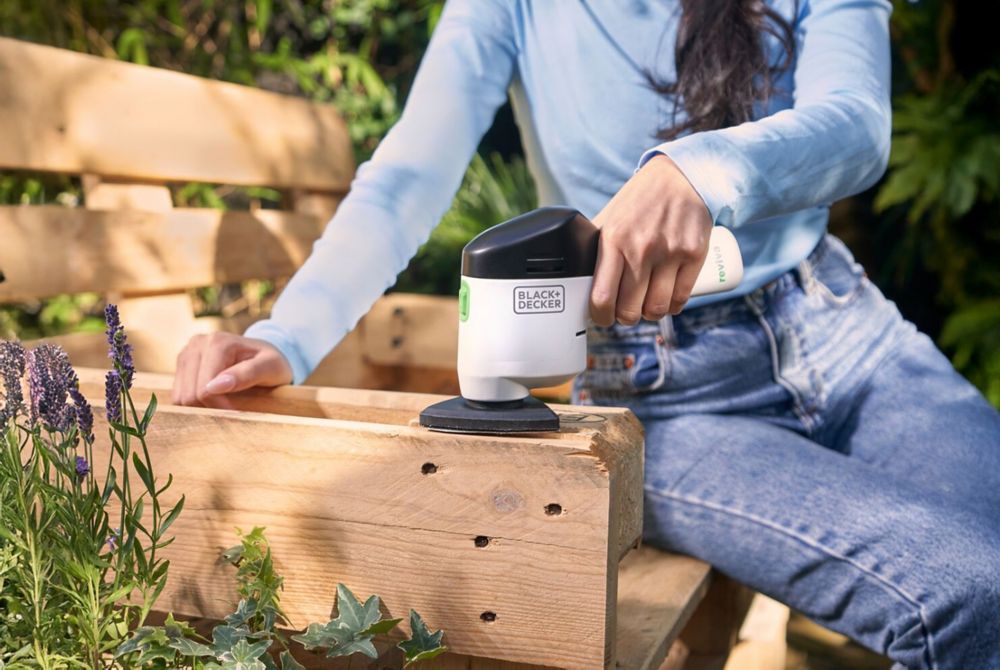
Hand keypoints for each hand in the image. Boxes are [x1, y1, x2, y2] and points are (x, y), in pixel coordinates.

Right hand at [172, 333, 292, 406]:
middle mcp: (197, 343)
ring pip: (180, 397)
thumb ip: (246, 375)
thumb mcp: (270, 368)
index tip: (238, 413)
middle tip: (232, 410)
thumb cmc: (272, 363)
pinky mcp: (182, 364)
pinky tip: (213, 399)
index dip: (220, 408)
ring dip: (201, 407)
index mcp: (217, 342)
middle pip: (189, 394)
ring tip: (224, 403)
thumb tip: (213, 387)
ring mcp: (186, 352)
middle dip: (209, 408)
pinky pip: (178, 395)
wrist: (265, 355)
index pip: (204, 390)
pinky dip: (194, 403)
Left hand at [590, 154, 712, 325]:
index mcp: (613, 240)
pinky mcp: (694, 255)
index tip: (602, 316)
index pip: (602, 297)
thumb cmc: (641, 199)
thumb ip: (594, 244)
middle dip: (625, 317)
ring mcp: (669, 253)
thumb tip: (578, 275)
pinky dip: (672, 307)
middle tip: (626, 312)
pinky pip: (681, 299)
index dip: (600, 316)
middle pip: (630, 310)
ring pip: (656, 309)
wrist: (682, 177)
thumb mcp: (611, 217)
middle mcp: (640, 248)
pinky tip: (667, 301)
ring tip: (647, 306)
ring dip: (650, 315)